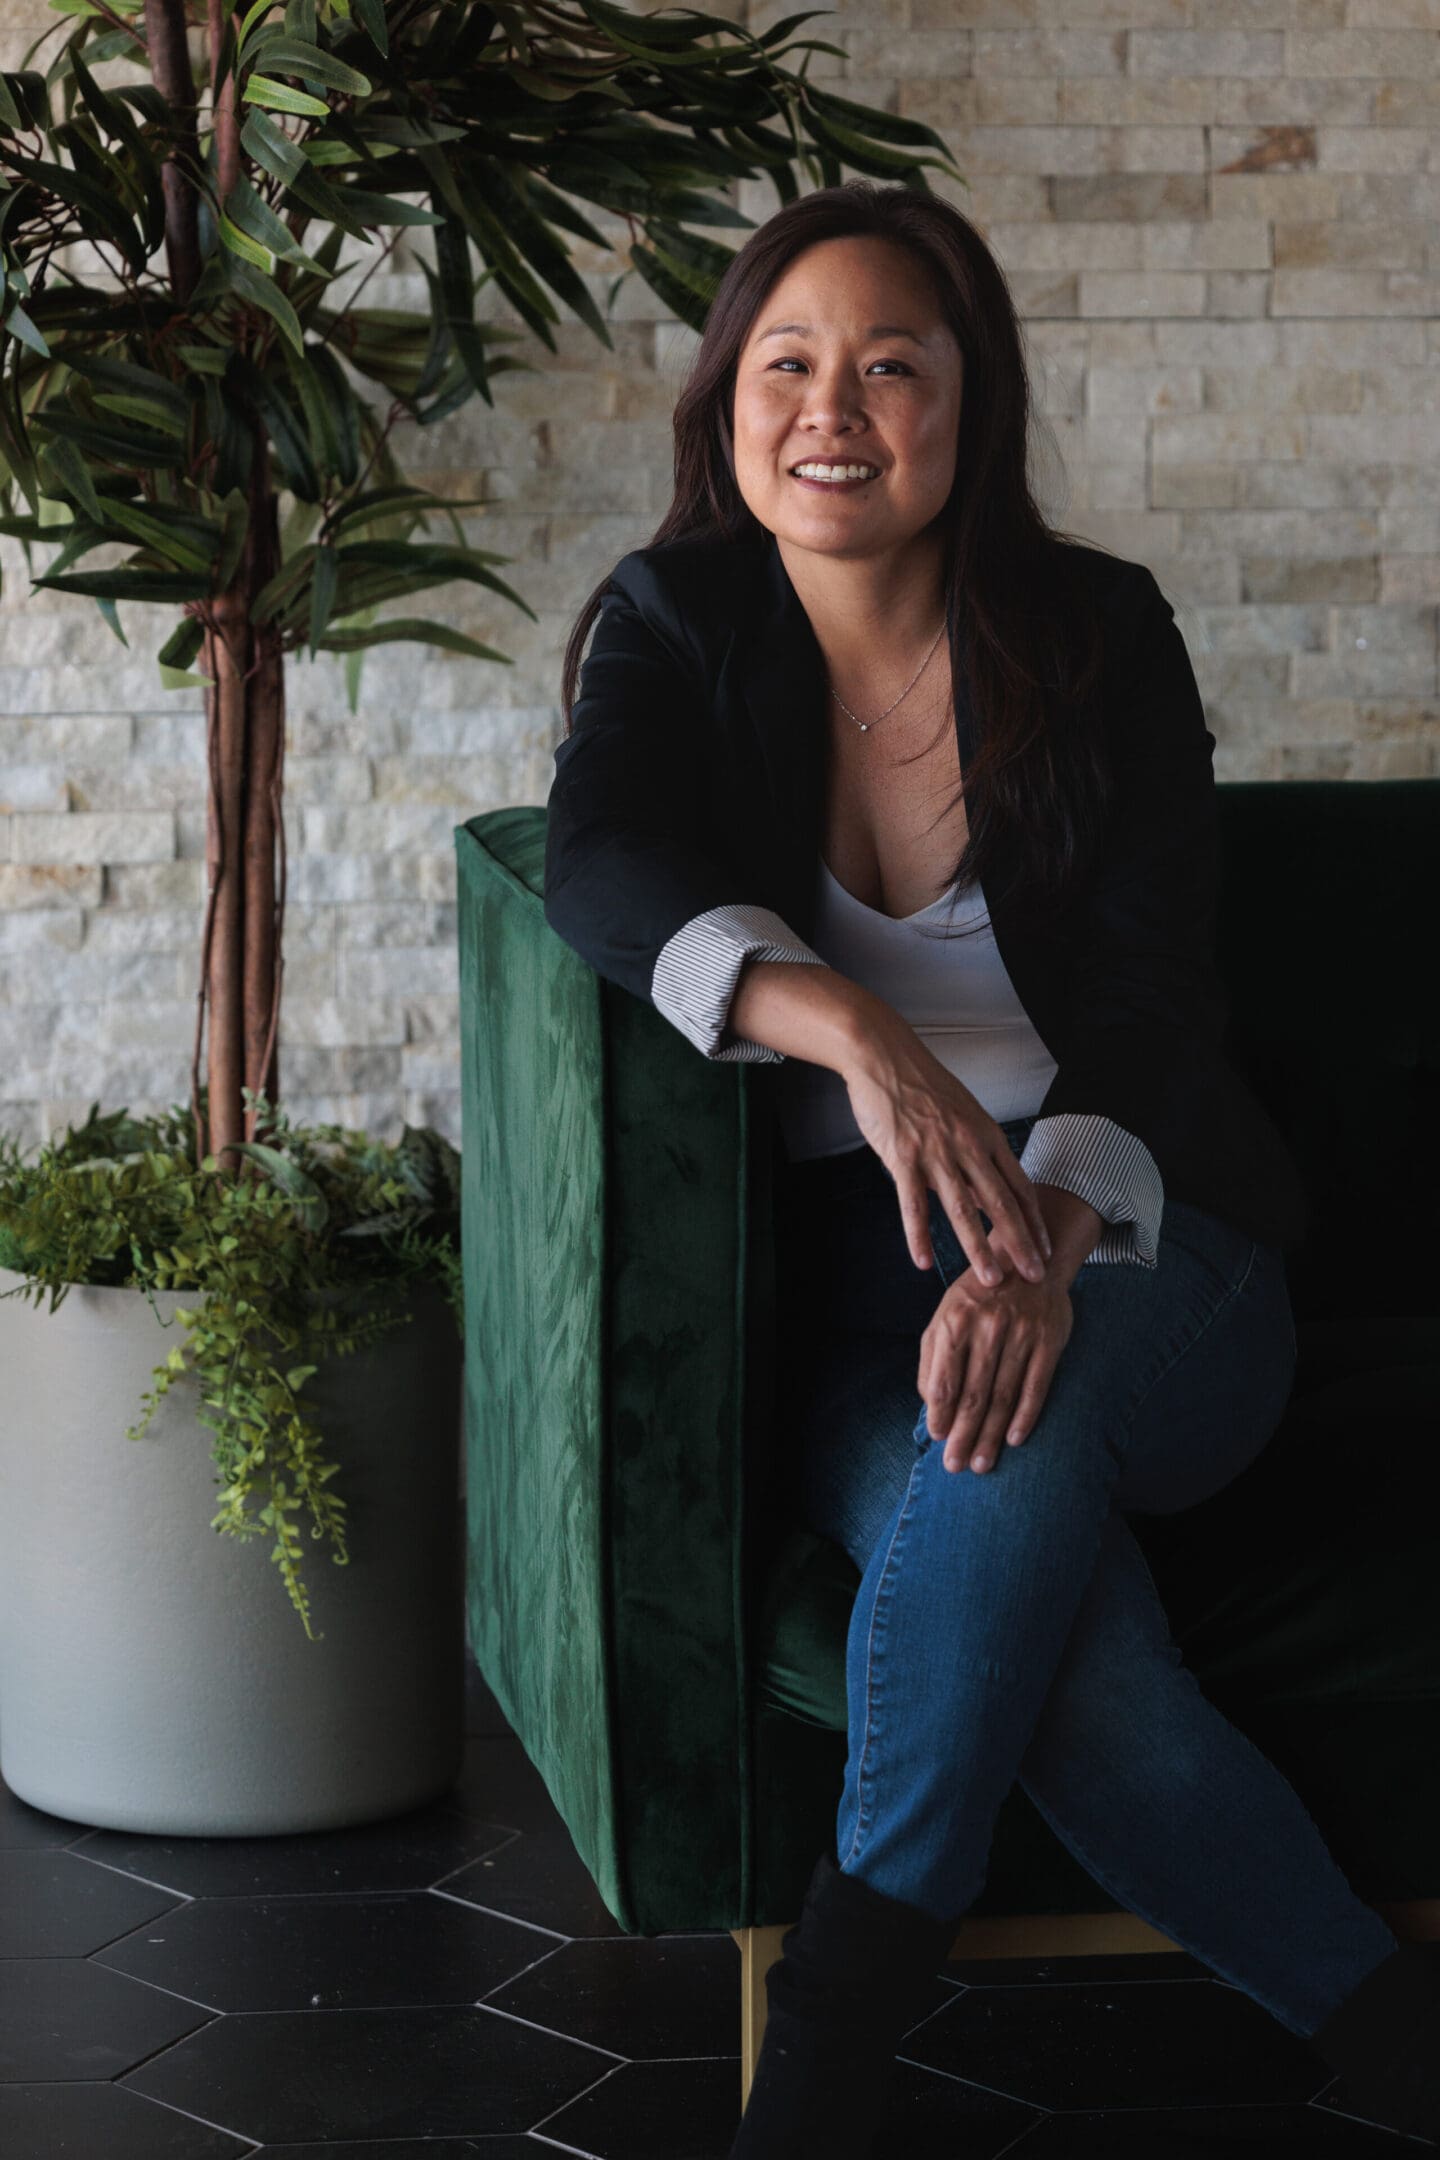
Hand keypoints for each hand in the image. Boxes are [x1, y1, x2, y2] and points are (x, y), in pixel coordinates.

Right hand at [839, 1004, 1052, 1286]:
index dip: (1034, 1222)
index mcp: (987, 1136)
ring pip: (962, 1209)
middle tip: (1035, 1277)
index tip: (1045, 1251)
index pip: (1019, 1187)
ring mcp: (936, 1152)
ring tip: (991, 1280)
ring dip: (979, 1248)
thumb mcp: (962, 1114)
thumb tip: (984, 1191)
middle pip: (1001, 1203)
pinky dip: (919, 1235)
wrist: (884, 1055)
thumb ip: (975, 1153)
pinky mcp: (903, 1157)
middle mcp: (969, 1146)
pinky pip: (913, 1204)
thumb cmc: (922, 1085)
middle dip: (1021, 1244)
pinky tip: (924, 1261)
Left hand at [919, 1263, 1073, 1474]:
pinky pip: (1036, 1386)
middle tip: (956, 1466)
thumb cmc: (977, 1297)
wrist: (1027, 1262)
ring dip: (992, 1436)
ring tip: (982, 1463)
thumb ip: (934, 1358)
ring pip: (1003, 1396)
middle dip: (963, 1436)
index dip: (940, 1415)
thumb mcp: (945, 1315)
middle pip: (973, 1395)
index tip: (937, 1439)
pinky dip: (1025, 1416)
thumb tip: (930, 1404)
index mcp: (955, 1322)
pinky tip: (1015, 1440)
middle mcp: (987, 1328)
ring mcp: (1020, 1334)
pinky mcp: (1049, 1341)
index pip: (944, 1381)